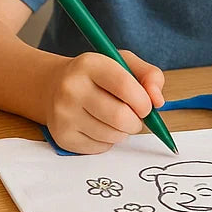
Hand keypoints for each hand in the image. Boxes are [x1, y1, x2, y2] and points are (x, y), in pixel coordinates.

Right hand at [41, 49, 164, 154]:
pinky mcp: (63, 136)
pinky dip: (107, 141)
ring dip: (122, 132)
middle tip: (133, 117)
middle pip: (121, 117)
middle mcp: (72, 88)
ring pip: (113, 136)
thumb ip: (149, 76)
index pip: (125, 86)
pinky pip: (100, 148)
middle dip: (136, 122)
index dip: (143, 101)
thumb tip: (158, 101)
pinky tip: (98, 126)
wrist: (53, 86)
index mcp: (89, 64)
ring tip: (113, 119)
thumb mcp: (122, 63)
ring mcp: (64, 113)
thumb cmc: (96, 76)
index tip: (146, 105)